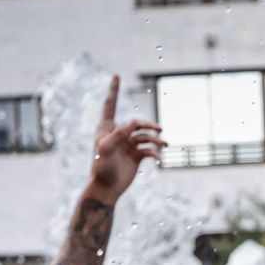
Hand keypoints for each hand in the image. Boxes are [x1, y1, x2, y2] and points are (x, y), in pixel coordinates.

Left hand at [85, 75, 163, 203]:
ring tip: (164, 145)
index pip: (111, 104)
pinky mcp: (136, 156)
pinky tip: (158, 159)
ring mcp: (128, 144)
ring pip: (145, 136)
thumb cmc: (101, 167)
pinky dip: (155, 152)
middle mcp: (118, 133)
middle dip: (148, 125)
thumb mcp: (106, 149)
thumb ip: (118, 134)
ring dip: (156, 140)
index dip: (114, 90)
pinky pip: (149, 150)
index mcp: (107, 128)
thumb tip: (132, 124)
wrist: (107, 188)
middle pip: (136, 122)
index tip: (117, 75)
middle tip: (159, 130)